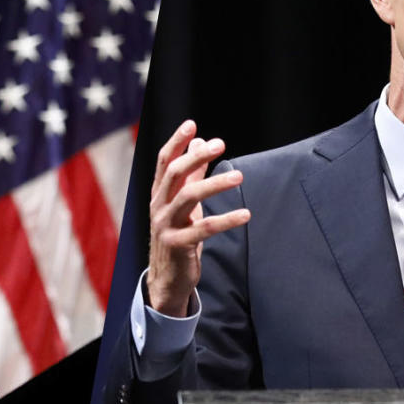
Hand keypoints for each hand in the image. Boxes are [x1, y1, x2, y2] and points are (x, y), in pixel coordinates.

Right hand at [146, 121, 250, 316]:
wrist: (167, 278)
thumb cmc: (178, 235)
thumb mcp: (184, 204)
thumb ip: (192, 174)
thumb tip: (200, 141)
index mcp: (159, 194)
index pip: (164, 162)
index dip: (176, 142)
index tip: (191, 124)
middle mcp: (158, 207)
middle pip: (175, 175)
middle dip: (197, 157)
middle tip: (220, 144)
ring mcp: (166, 226)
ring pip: (188, 198)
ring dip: (215, 184)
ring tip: (239, 176)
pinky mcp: (178, 245)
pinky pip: (204, 229)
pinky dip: (227, 220)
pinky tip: (245, 214)